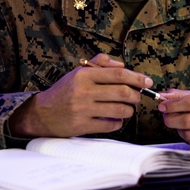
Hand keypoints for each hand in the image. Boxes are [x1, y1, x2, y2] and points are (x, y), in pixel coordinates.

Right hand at [8, 54, 154, 137]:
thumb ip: (100, 63)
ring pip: (120, 110)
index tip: (147, 82)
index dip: (137, 78)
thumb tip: (122, 65)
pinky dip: (118, 122)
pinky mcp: (82, 126)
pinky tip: (115, 119)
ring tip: (127, 108)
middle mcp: (84, 91)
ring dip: (129, 110)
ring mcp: (83, 110)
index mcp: (84, 75)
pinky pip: (110, 125)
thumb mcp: (79, 71)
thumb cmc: (65, 90)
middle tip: (137, 97)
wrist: (42, 113)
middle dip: (136, 96)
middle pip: (123, 92)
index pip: (118, 75)